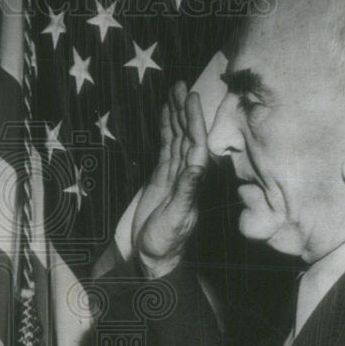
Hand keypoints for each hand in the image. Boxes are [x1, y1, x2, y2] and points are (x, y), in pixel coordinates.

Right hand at [131, 81, 209, 277]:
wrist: (148, 260)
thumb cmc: (163, 245)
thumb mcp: (175, 220)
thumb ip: (185, 194)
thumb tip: (196, 166)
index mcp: (192, 184)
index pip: (196, 146)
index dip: (194, 123)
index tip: (192, 100)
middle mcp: (186, 177)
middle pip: (187, 137)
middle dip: (185, 112)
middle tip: (181, 85)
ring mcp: (173, 177)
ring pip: (176, 140)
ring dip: (175, 116)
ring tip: (173, 91)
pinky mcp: (160, 180)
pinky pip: (164, 149)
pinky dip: (164, 131)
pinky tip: (164, 116)